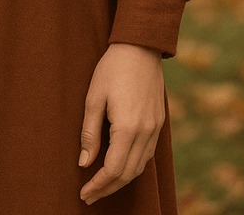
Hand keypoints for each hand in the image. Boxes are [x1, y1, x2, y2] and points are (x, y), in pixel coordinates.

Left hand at [78, 42, 164, 204]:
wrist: (140, 47)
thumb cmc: (112, 69)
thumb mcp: (94, 97)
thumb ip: (89, 132)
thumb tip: (84, 163)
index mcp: (128, 127)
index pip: (113, 169)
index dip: (98, 185)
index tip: (84, 193)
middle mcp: (146, 132)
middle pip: (128, 174)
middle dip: (108, 188)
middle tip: (90, 195)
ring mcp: (155, 128)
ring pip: (140, 167)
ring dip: (121, 180)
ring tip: (102, 185)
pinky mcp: (159, 122)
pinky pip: (147, 154)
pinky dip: (133, 166)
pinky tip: (120, 165)